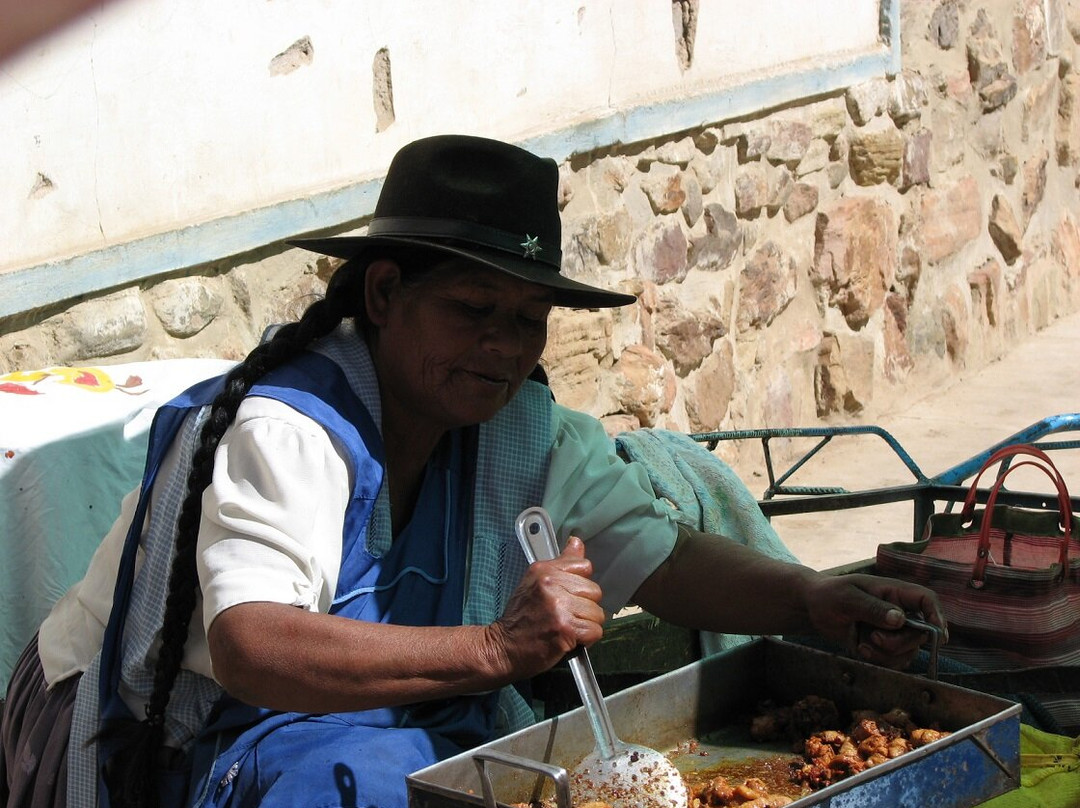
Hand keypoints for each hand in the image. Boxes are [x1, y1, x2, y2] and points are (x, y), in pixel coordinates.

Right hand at [485, 536, 605, 679]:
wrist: (504, 646)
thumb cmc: (521, 617)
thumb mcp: (535, 581)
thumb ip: (561, 563)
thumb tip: (576, 542)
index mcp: (544, 570)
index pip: (584, 566)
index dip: (580, 585)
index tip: (568, 595)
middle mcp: (551, 585)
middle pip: (595, 591)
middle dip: (585, 607)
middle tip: (566, 615)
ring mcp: (559, 607)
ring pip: (597, 613)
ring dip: (586, 624)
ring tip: (567, 627)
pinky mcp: (565, 628)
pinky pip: (595, 631)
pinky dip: (587, 639)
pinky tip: (570, 638)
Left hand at [803, 573, 947, 669]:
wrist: (813, 608)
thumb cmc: (829, 594)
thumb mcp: (847, 597)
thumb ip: (872, 607)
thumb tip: (900, 619)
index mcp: (894, 592)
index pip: (927, 599)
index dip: (937, 616)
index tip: (937, 636)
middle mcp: (899, 611)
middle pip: (921, 633)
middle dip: (899, 643)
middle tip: (873, 638)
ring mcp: (893, 630)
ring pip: (909, 651)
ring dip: (887, 655)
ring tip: (862, 645)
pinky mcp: (884, 646)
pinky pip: (895, 661)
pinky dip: (880, 661)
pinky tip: (861, 650)